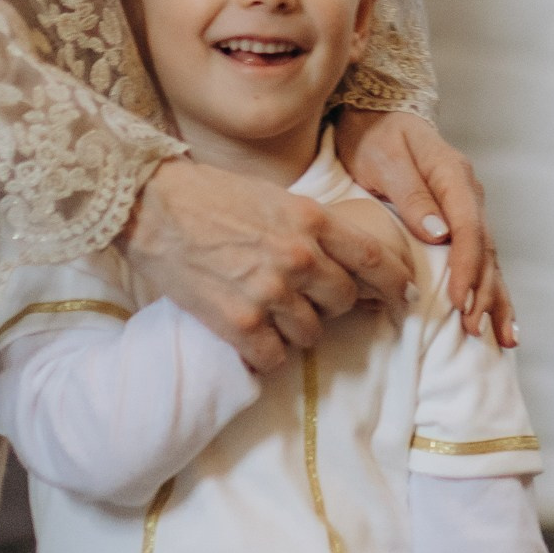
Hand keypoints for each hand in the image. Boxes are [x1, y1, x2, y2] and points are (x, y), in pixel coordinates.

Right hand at [123, 159, 413, 376]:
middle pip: (344, 302)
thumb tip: (341, 261)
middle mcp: (298, 257)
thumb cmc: (210, 194)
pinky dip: (265, 354)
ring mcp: (269, 292)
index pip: (374, 259)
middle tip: (309, 301)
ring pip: (311, 334)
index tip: (403, 297)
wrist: (150, 205)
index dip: (395, 283)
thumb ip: (311, 228)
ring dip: (296, 330)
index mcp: (311, 220)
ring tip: (270, 314)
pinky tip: (250, 338)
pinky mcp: (238, 323)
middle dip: (331, 305)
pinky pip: (273, 358)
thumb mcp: (274, 198)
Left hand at [336, 108, 516, 345]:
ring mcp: (467, 207)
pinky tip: (500, 319)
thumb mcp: (385, 158)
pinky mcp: (459, 220)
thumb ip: (411, 194)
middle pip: (484, 248)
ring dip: (493, 298)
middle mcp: (468, 193)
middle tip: (471, 328)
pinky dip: (491, 289)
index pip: (468, 228)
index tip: (458, 299)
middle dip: (481, 291)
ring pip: (489, 258)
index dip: (465, 266)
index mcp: (454, 176)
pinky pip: (480, 257)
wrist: (374, 113)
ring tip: (500, 337)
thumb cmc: (374, 134)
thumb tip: (438, 234)